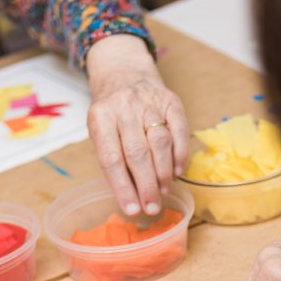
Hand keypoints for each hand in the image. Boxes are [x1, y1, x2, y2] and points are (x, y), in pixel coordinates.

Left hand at [86, 35, 188, 216]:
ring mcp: (149, 102)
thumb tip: (131, 196)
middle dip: (146, 185)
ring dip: (163, 172)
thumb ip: (113, 159)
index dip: (122, 187)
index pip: (111, 158)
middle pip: (137, 153)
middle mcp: (124, 108)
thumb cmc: (111, 112)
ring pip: (160, 142)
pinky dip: (180, 154)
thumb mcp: (100, 130)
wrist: (124, 72)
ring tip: (162, 191)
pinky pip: (180, 130)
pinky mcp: (171, 101)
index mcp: (100, 117)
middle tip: (151, 208)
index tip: (132, 209)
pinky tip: (177, 171)